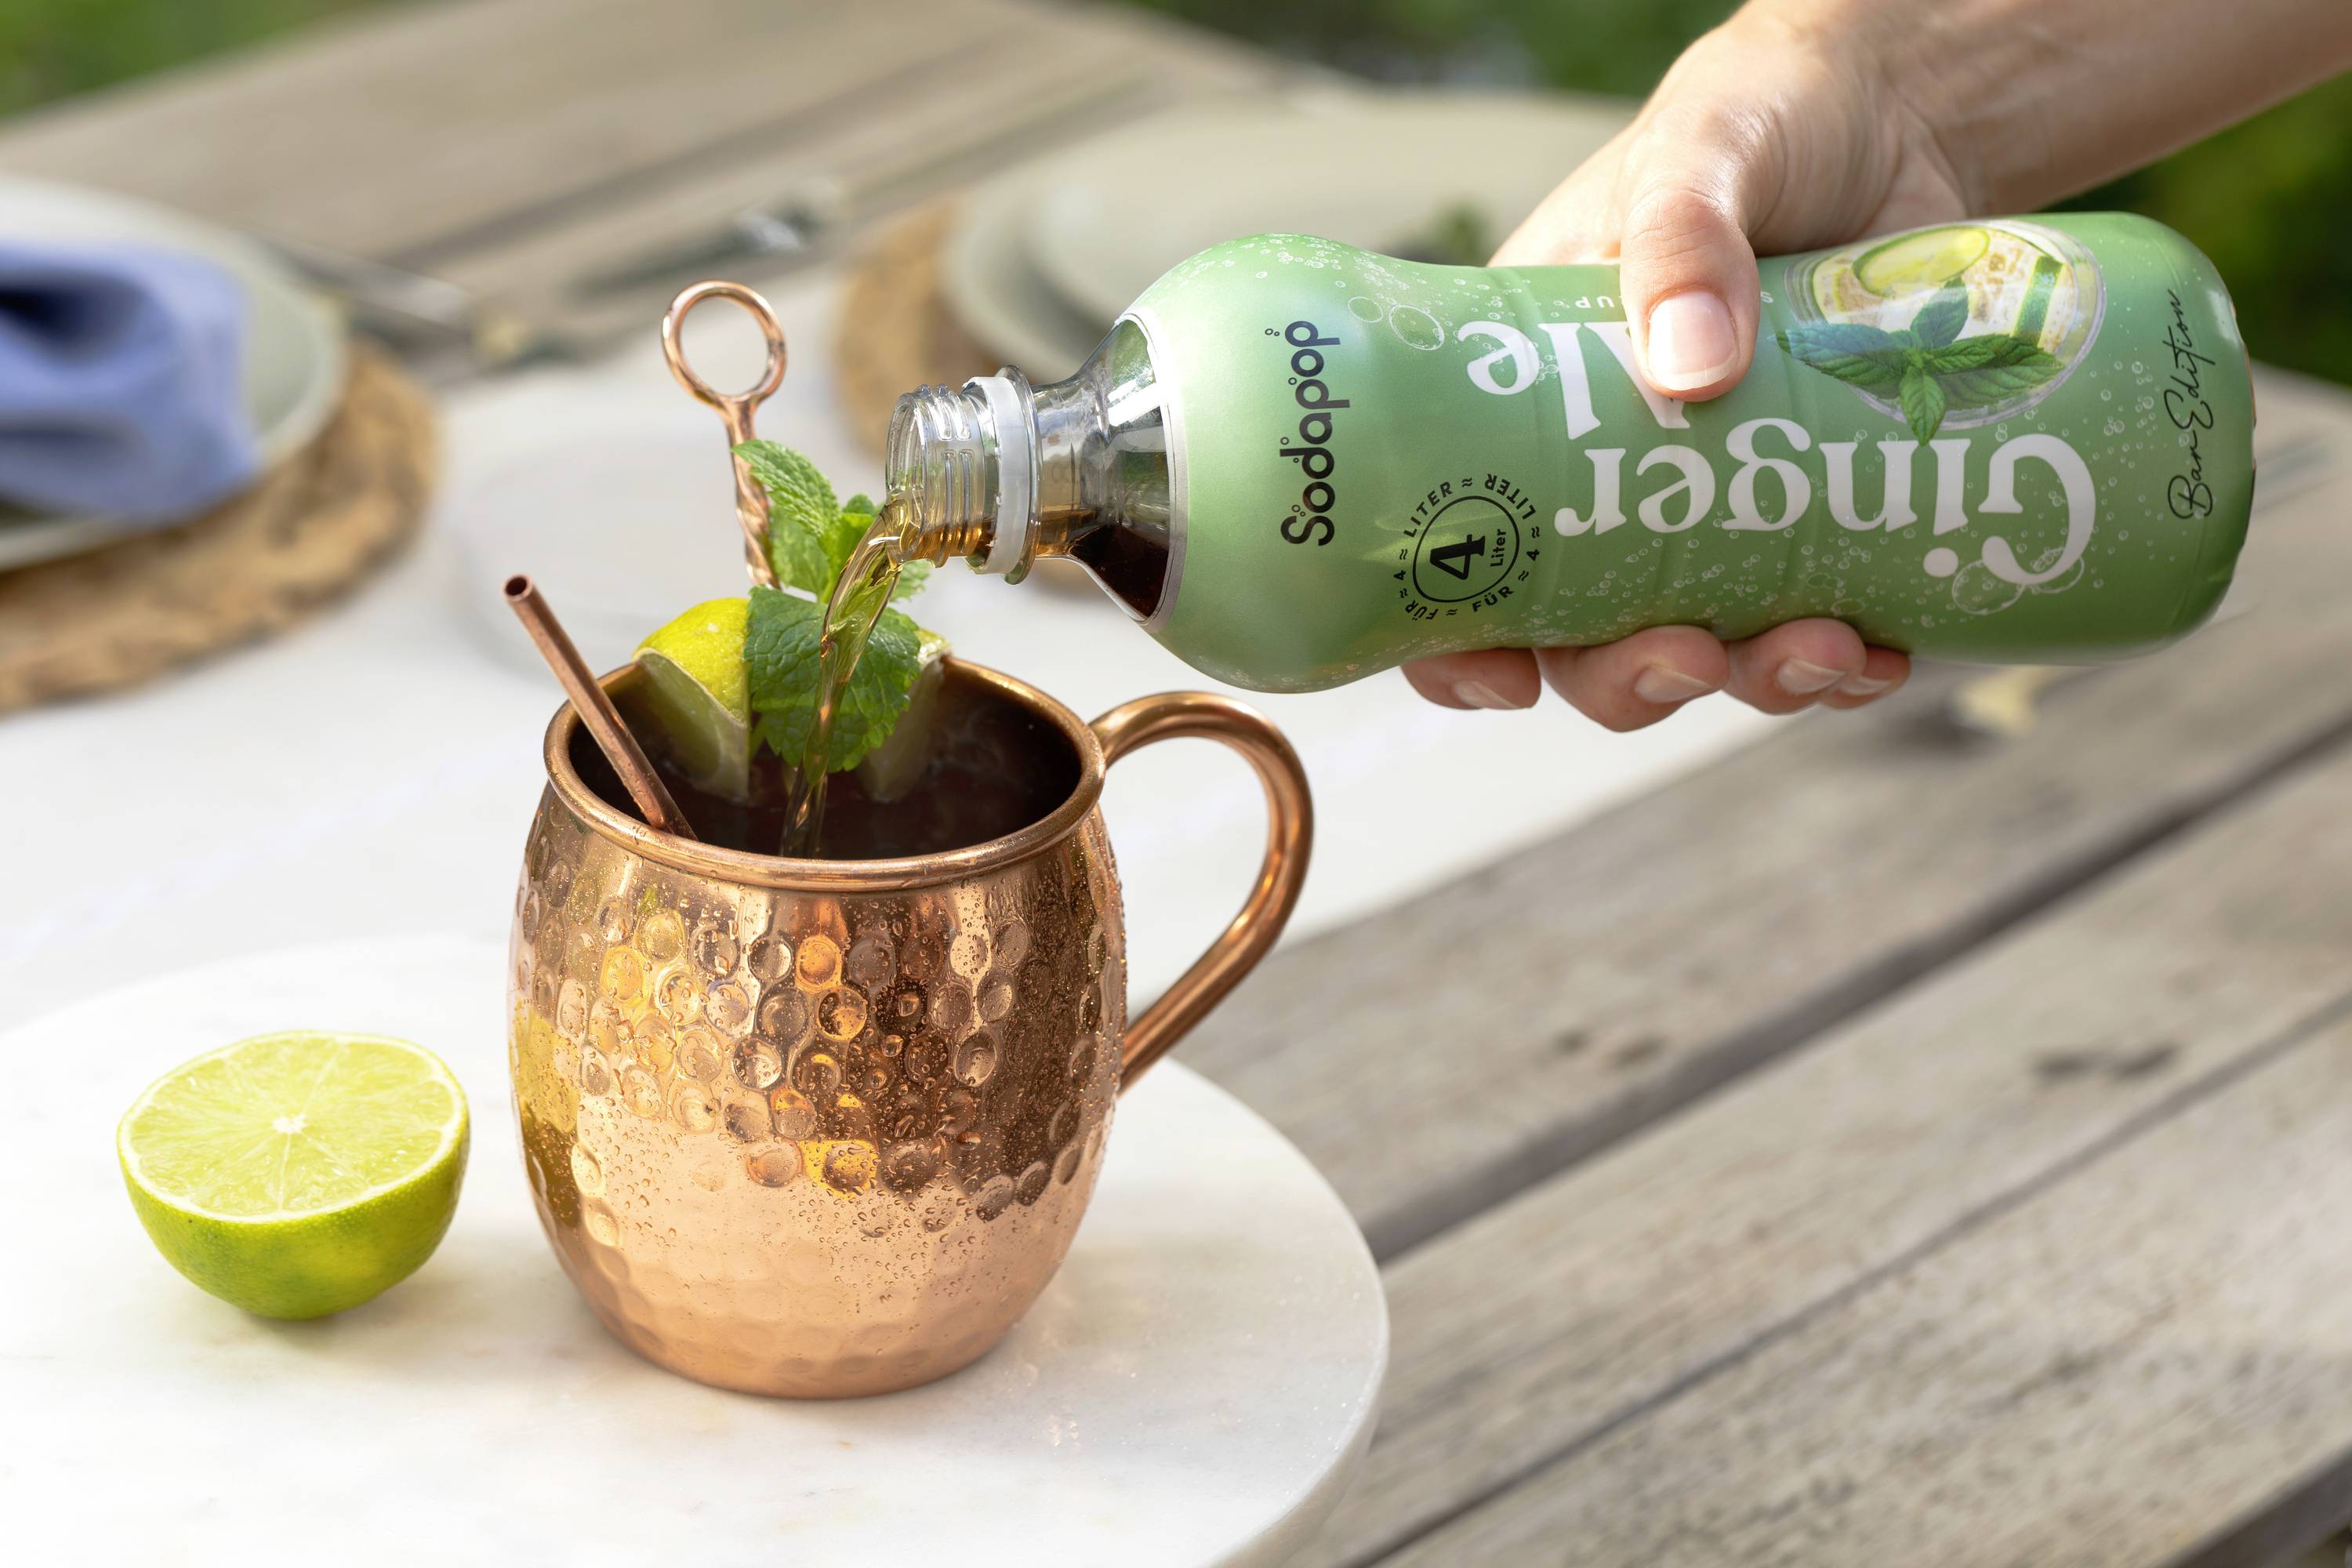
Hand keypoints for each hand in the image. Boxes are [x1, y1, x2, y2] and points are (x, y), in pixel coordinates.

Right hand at [1405, 2, 1952, 727]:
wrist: (1906, 115)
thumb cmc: (1757, 122)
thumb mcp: (1696, 153)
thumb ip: (1681, 236)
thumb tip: (1691, 365)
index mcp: (1525, 407)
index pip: (1461, 552)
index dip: (1459, 642)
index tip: (1502, 677)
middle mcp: (1608, 477)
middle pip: (1583, 635)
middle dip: (1630, 678)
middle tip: (1687, 656)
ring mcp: (1719, 504)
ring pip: (1705, 645)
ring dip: (1752, 679)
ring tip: (1823, 650)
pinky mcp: (1823, 511)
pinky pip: (1822, 620)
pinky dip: (1850, 658)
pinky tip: (1884, 650)